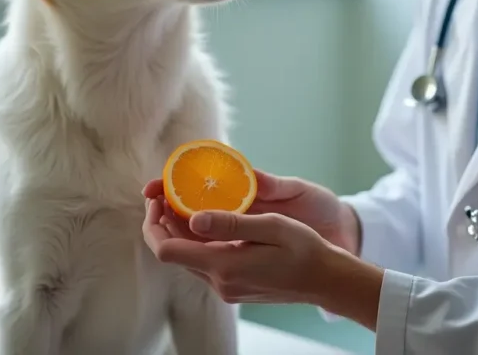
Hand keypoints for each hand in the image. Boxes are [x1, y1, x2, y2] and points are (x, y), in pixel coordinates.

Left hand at [141, 199, 382, 329]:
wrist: (324, 279)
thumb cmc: (303, 248)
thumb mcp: (271, 226)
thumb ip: (231, 223)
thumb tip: (194, 219)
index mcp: (224, 266)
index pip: (165, 250)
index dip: (153, 222)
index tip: (158, 197)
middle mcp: (219, 281)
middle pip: (172, 252)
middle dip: (163, 221)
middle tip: (167, 191)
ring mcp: (225, 286)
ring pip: (186, 256)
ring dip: (179, 229)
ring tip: (184, 198)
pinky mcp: (233, 285)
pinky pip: (203, 260)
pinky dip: (197, 239)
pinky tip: (206, 218)